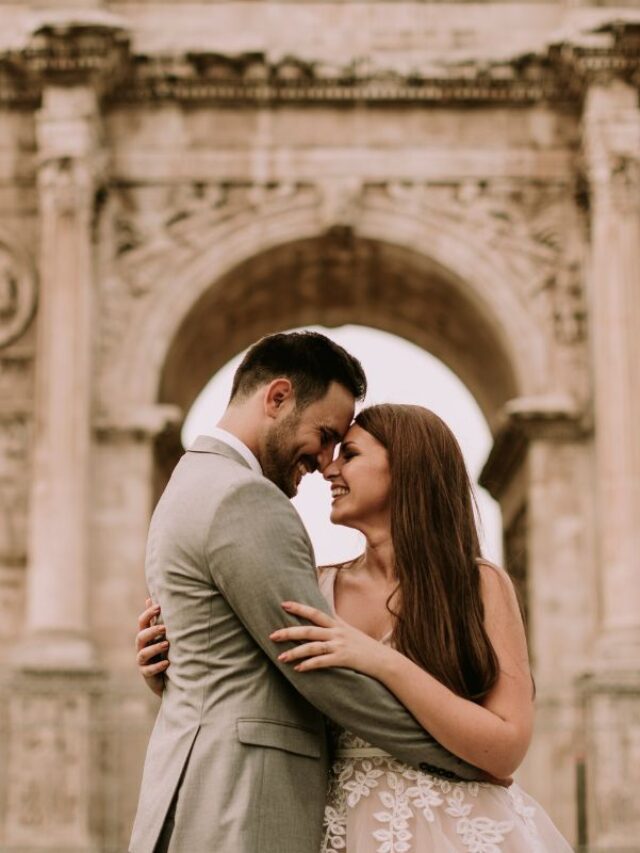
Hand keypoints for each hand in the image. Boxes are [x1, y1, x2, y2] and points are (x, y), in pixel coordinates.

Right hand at [136, 598, 169, 696]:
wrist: (166, 676)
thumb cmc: (163, 650)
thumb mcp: (160, 634)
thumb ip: (155, 619)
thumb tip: (150, 599)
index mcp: (145, 635)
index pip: (142, 622)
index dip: (148, 614)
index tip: (159, 607)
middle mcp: (142, 647)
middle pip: (140, 637)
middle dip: (152, 631)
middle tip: (165, 628)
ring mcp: (143, 661)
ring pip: (143, 654)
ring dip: (155, 648)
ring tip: (167, 644)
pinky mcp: (146, 674)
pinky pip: (148, 670)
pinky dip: (157, 666)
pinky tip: (167, 663)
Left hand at [269, 601, 389, 676]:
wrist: (384, 661)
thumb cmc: (366, 648)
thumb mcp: (351, 631)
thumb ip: (337, 625)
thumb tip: (324, 617)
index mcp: (338, 624)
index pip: (315, 613)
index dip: (299, 608)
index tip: (283, 604)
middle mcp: (337, 632)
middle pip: (308, 629)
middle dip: (289, 632)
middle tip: (272, 635)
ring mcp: (340, 645)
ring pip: (312, 646)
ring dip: (295, 652)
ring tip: (280, 657)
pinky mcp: (343, 659)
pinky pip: (322, 661)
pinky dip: (309, 665)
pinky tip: (298, 669)